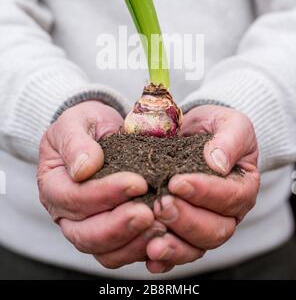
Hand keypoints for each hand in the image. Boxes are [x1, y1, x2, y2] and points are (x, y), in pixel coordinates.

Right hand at [38, 100, 163, 268]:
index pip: (74, 198)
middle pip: (86, 235)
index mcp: (53, 185)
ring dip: (133, 242)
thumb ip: (76, 142)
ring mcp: (87, 228)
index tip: (136, 183)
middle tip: (149, 214)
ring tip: (160, 226)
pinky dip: (143, 248)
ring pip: (105, 252)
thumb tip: (84, 168)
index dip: (104, 194)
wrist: (100, 131)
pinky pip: (123, 253)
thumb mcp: (76, 121)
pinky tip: (164, 234)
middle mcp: (66, 214)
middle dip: (119, 226)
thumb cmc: (86, 125)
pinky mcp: (111, 235)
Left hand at [146, 105, 259, 272]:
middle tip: (160, 205)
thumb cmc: (216, 127)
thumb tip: (217, 162)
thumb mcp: (230, 123)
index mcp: (243, 186)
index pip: (230, 197)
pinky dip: (164, 260)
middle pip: (216, 229)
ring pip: (197, 246)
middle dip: (187, 220)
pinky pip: (178, 252)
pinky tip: (149, 258)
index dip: (205, 193)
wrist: (194, 131)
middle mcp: (228, 213)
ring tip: (151, 238)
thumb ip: (229, 140)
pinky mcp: (184, 232)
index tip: (177, 182)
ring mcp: (206, 225)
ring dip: (174, 245)